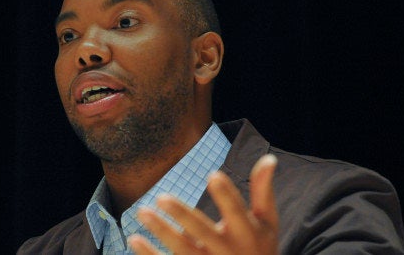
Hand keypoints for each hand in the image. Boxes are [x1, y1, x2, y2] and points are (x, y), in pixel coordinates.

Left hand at [129, 154, 278, 254]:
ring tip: (142, 212)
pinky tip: (134, 239)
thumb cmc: (260, 249)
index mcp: (247, 234)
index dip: (226, 195)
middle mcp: (227, 250)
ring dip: (162, 231)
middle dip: (183, 215)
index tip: (213, 174)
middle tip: (161, 197)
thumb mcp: (267, 223)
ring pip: (183, 249)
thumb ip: (263, 191)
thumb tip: (269, 158)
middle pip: (203, 232)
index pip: (236, 212)